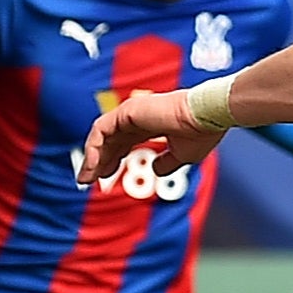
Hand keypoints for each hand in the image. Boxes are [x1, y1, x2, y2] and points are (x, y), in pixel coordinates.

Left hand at [78, 88, 222, 190]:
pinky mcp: (126, 111)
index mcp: (150, 123)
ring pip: (101, 136)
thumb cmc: (201, 132)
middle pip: (109, 140)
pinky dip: (93, 148)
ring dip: (91, 157)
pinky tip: (93, 166)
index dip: (112, 160)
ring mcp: (130, 112)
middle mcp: (137, 116)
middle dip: (96, 161)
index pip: (122, 142)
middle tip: (86, 181)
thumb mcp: (182, 155)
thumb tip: (156, 171)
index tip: (104, 178)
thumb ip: (166, 163)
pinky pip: (101, 130)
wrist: (208, 116)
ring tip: (84, 179)